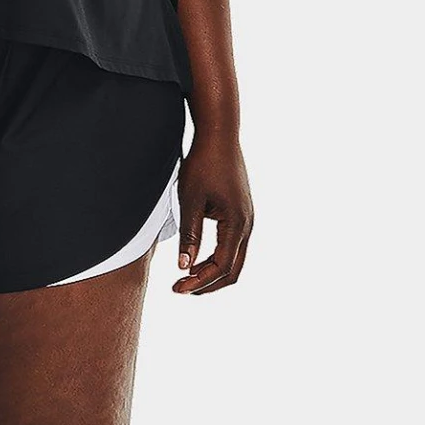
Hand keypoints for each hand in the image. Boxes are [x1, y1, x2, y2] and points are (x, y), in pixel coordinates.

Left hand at [173, 131, 252, 294]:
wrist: (219, 135)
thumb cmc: (203, 163)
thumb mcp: (190, 200)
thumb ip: (189, 235)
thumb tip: (185, 267)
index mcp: (237, 222)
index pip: (221, 266)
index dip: (199, 282)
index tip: (177, 288)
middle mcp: (247, 224)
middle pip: (233, 269)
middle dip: (207, 283)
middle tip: (180, 288)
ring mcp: (247, 219)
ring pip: (235, 259)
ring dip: (212, 272)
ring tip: (186, 277)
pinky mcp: (241, 213)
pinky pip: (233, 245)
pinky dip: (216, 258)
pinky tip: (197, 258)